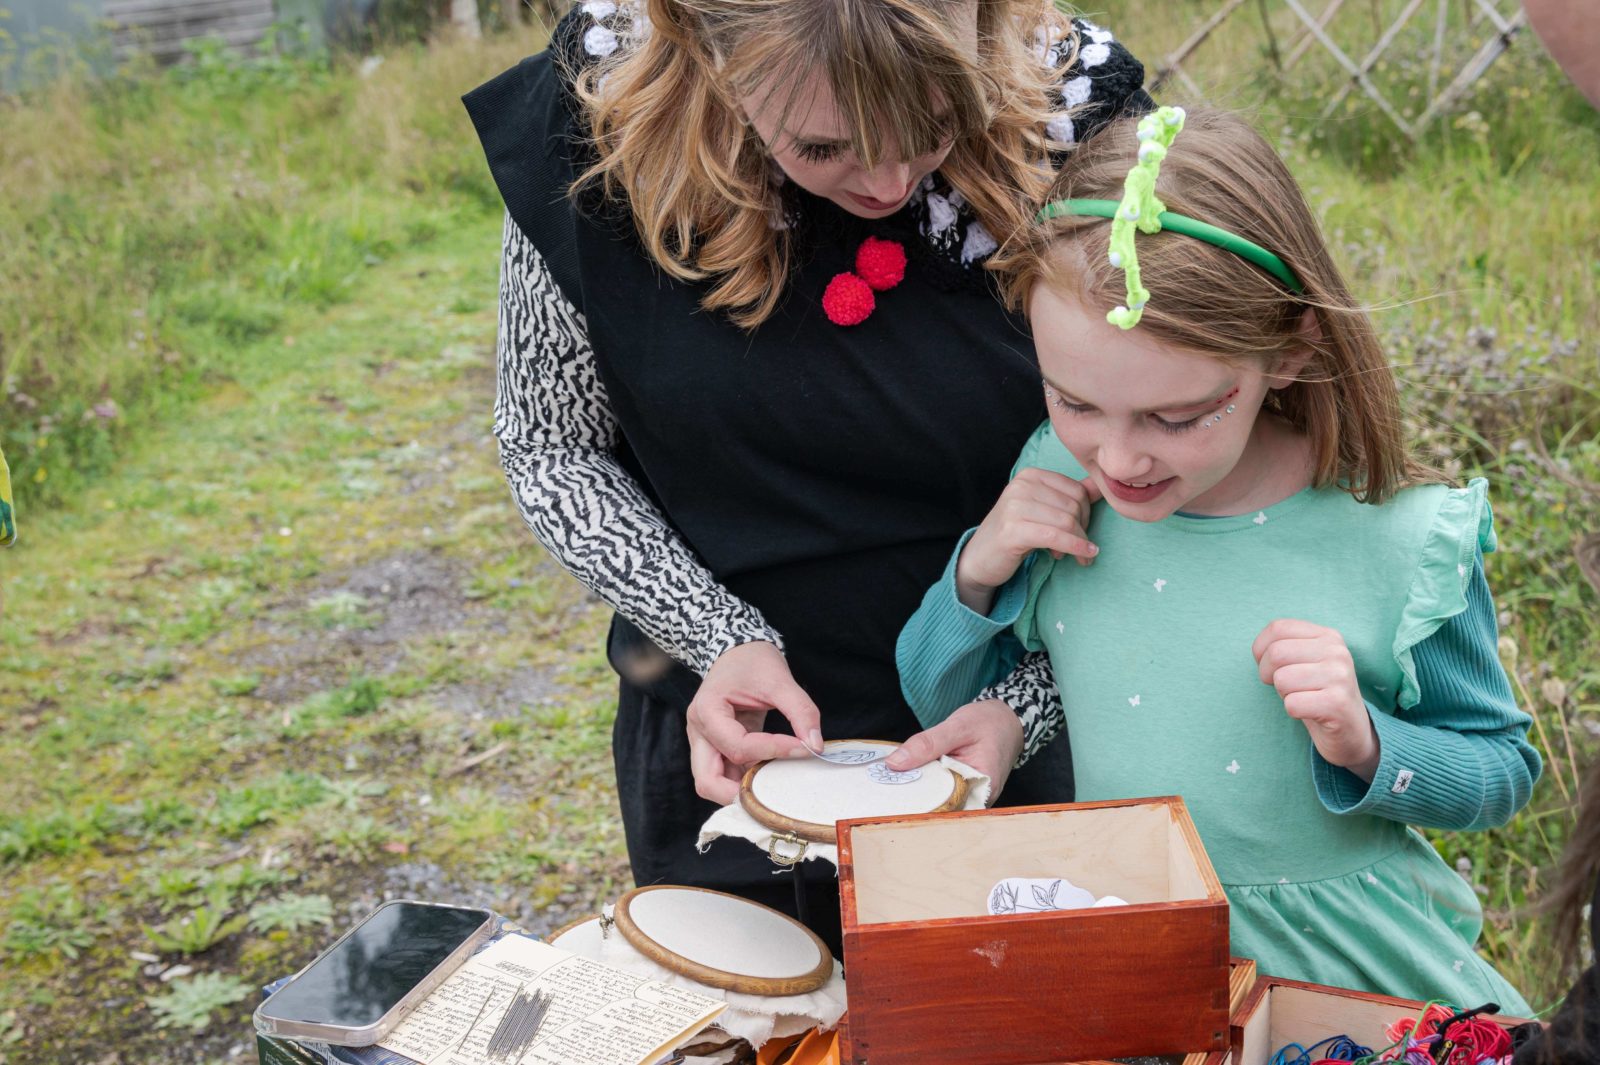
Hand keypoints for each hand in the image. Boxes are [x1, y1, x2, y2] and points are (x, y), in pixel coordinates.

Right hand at [685, 641, 821, 804]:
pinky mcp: (716, 747)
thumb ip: (800, 711)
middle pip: (707, 781)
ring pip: (713, 783)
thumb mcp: (779, 680)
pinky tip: (772, 774)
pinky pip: (726, 774)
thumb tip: (815, 745)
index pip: (738, 747)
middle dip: (739, 793)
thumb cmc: (752, 660)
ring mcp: (704, 742)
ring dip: (742, 789)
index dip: (773, 751)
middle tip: (775, 794)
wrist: (737, 651)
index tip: (804, 749)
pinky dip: (746, 780)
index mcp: (707, 711)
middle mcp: (699, 731)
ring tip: (776, 784)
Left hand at [883, 699, 1024, 799]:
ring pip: (940, 801)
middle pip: (942, 807)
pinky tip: (913, 779)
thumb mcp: (957, 726)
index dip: (917, 805)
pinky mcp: (965, 790)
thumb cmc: (988, 721)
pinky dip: (928, 786)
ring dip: (920, 793)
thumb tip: (894, 763)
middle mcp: (980, 798)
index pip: (946, 806)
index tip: (891, 799)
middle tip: (886, 794)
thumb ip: (927, 744)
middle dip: (915, 801)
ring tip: (895, 787)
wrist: (1007, 720)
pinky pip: (943, 793)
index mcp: (983, 786)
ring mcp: (973, 796)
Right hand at [956, 468, 1101, 613]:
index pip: (1076, 490)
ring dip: (1078, 543)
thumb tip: (1102, 484)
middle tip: (1077, 548)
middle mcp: (1021, 486)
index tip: (1081, 531)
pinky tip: (1084, 556)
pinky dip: (1075, 547)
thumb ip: (1069, 496)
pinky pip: (1055, 537)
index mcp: (1030, 475)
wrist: (980, 558)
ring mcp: (1014, 507)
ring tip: (1072, 556)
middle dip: (1082, 530)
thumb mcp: (1041, 509)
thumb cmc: (1015, 533)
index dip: (1087, 514)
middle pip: (1073, 506)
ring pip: (1067, 522)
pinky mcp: (1012, 530)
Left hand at [1252, 619, 1379, 779]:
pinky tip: (1311, 712)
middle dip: (1268, 674)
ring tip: (1304, 698)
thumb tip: (1259, 650)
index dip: (1261, 650)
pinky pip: (1292, 704)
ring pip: (1282, 680)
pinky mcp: (1337, 703)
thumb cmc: (1318, 693)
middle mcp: (1337, 652)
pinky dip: (1293, 711)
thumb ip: (1285, 646)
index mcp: (1328, 636)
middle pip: (1276, 653)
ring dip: (1284, 694)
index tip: (1271, 667)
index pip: (1278, 628)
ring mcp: (1340, 677)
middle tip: (1286, 687)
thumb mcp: (1305, 662)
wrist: (1352, 731)